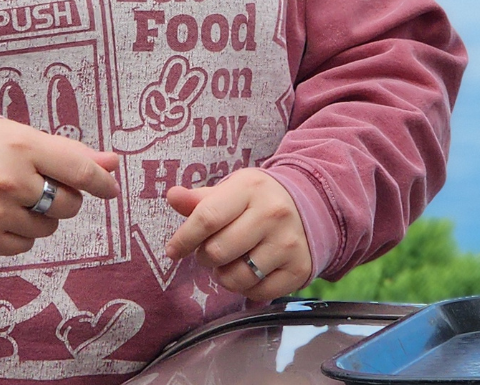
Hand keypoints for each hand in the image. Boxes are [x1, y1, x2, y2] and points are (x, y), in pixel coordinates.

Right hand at [0, 118, 119, 255]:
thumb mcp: (25, 137)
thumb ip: (70, 153)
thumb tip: (112, 163)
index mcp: (24, 147)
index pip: (78, 169)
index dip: (101, 181)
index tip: (111, 189)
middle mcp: (10, 181)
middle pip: (68, 204)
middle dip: (65, 197)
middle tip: (44, 184)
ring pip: (48, 227)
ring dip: (42, 215)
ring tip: (17, 197)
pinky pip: (25, 246)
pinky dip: (21, 233)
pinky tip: (3, 213)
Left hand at [164, 169, 312, 300]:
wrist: (307, 205)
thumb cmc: (257, 199)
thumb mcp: (230, 190)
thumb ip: (199, 199)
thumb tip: (172, 197)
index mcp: (250, 188)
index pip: (208, 217)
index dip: (184, 238)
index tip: (172, 250)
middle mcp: (272, 213)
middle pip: (219, 251)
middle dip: (204, 257)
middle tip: (208, 252)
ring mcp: (288, 242)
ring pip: (238, 277)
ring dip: (223, 276)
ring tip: (227, 262)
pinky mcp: (299, 268)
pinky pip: (259, 293)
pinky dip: (247, 289)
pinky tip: (249, 271)